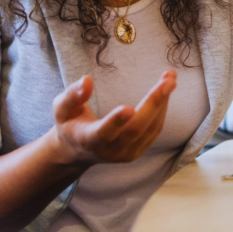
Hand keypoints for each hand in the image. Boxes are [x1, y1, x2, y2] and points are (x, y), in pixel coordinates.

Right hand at [51, 71, 176, 165]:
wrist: (77, 151)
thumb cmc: (69, 123)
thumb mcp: (62, 108)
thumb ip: (72, 95)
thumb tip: (86, 80)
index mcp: (89, 140)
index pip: (104, 133)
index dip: (116, 122)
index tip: (128, 108)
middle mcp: (110, 150)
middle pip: (136, 129)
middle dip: (154, 103)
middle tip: (168, 81)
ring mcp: (127, 153)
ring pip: (150, 128)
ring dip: (163, 102)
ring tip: (170, 78)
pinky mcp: (138, 150)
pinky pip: (154, 130)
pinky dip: (162, 109)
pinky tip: (165, 90)